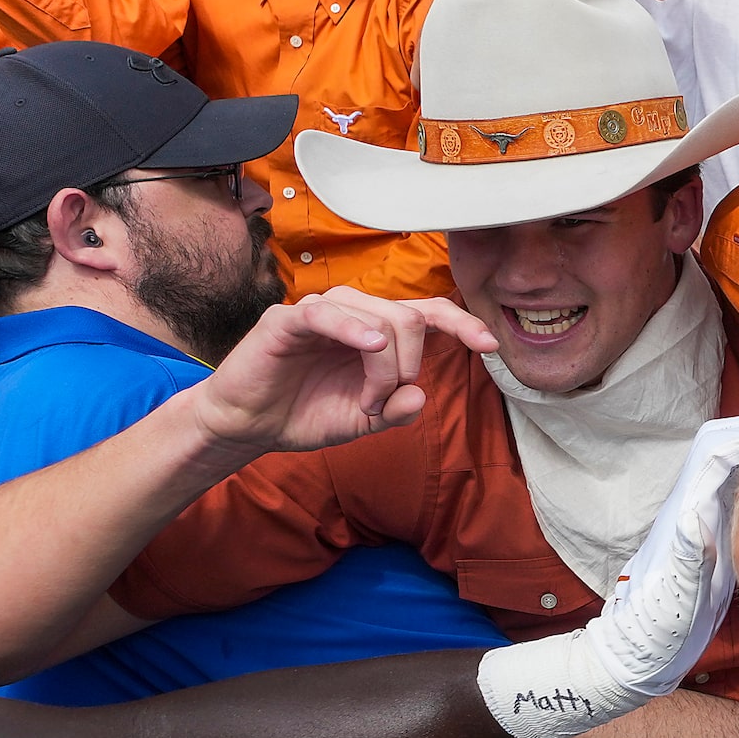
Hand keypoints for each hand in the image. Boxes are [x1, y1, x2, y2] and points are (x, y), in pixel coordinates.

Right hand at [188, 287, 498, 453]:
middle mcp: (354, 312)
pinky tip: (371, 346)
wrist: (247, 426)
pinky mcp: (287, 319)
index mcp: (375, 330)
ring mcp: (321, 311)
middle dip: (408, 369)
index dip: (461, 324)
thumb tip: (421, 396)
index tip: (490, 345)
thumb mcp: (362, 422)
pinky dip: (355, 329)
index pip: (427, 313)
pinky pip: (328, 313)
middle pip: (410, 319)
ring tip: (363, 403)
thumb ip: (396, 411)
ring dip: (382, 370)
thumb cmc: (304, 414)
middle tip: (380, 405)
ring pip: (380, 319)